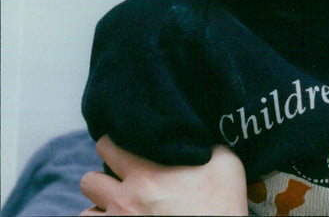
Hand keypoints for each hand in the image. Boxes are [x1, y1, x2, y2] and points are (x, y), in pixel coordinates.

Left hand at [79, 135, 246, 214]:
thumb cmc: (222, 205)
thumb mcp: (225, 163)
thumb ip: (208, 145)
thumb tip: (201, 136)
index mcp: (147, 172)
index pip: (106, 146)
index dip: (114, 145)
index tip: (125, 150)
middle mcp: (126, 198)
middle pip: (89, 181)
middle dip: (102, 180)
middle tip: (120, 184)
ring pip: (86, 213)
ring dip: (100, 210)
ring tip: (118, 210)